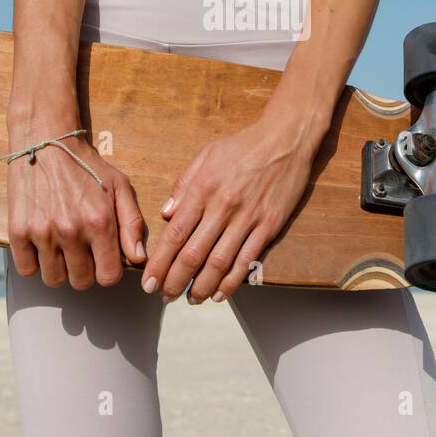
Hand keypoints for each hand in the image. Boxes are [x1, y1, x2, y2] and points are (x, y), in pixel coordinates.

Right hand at [6, 135, 145, 288]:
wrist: (47, 142)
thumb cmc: (87, 166)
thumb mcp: (120, 188)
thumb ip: (132, 224)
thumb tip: (138, 258)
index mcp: (100, 223)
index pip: (108, 277)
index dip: (107, 271)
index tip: (102, 260)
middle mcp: (71, 231)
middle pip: (81, 282)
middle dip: (84, 271)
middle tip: (81, 251)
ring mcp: (42, 232)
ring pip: (53, 279)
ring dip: (59, 269)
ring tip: (61, 247)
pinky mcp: (18, 230)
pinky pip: (26, 269)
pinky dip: (33, 263)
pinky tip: (41, 245)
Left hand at [141, 114, 320, 302]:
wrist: (287, 137)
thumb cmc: (244, 144)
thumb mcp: (207, 154)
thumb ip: (184, 184)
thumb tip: (166, 213)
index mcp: (204, 188)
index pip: (175, 234)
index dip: (160, 262)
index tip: (149, 281)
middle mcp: (223, 206)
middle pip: (193, 254)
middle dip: (175, 280)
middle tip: (164, 296)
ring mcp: (248, 218)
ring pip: (219, 262)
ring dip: (202, 286)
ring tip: (190, 299)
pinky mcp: (269, 225)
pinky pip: (247, 260)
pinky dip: (232, 281)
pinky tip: (220, 293)